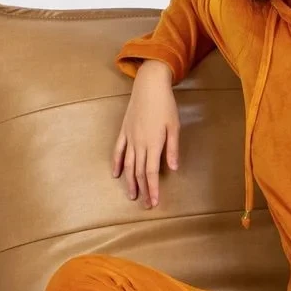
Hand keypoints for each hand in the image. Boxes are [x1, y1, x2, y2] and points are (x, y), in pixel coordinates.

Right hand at [112, 60, 178, 208]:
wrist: (149, 85)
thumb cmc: (165, 105)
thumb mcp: (174, 126)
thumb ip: (172, 148)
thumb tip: (173, 168)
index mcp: (153, 143)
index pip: (151, 172)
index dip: (152, 189)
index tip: (154, 202)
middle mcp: (139, 143)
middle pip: (139, 172)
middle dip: (143, 190)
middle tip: (146, 205)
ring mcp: (129, 137)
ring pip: (127, 164)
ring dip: (129, 181)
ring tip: (132, 195)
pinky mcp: (124, 130)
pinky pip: (118, 150)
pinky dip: (117, 163)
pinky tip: (116, 174)